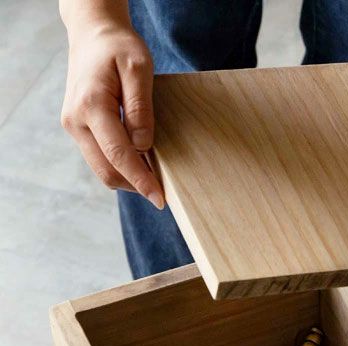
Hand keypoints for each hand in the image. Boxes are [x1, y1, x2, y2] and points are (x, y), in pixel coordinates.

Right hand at [61, 21, 163, 207]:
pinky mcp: (78, 129)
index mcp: (91, 105)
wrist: (93, 35)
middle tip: (162, 194)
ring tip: (154, 177)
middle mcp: (76, 120)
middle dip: (135, 186)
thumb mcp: (139, 69)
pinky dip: (120, 166)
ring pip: (102, 169)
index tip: (160, 199)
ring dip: (128, 178)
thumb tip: (143, 145)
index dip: (141, 180)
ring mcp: (74, 126)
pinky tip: (141, 162)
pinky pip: (100, 158)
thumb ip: (140, 108)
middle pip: (107, 170)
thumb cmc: (119, 48)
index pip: (119, 155)